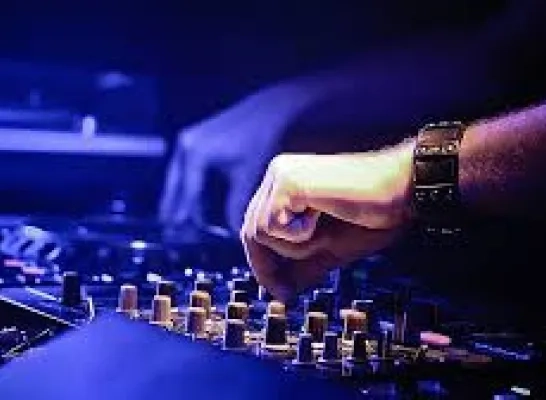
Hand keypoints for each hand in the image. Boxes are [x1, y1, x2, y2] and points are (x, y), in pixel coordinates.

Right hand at [159, 84, 313, 231]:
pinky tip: (194, 202)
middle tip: (180, 235)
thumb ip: (236, 206)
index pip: (190, 199)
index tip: (197, 238)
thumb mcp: (248, 177)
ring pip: (178, 182)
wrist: (271, 111)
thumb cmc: (262, 143)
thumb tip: (232, 232)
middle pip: (177, 191)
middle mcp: (186, 147)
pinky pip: (185, 172)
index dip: (194, 221)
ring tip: (183, 223)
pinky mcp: (193, 140)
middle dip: (179, 214)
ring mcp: (188, 142)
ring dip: (181, 202)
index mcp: (196, 157)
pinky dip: (188, 188)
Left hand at [240, 143, 413, 300]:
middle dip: (266, 266)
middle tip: (285, 293)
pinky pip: (272, 226)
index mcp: (287, 184)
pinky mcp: (290, 181)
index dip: (262, 263)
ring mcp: (282, 174)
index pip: (257, 226)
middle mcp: (279, 173)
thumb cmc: (370, 217)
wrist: (403, 192)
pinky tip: (323, 215)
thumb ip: (301, 266)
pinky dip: (298, 236)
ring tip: (323, 231)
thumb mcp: (329, 249)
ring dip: (293, 248)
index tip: (279, 292)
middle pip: (251, 230)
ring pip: (260, 231)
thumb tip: (279, 292)